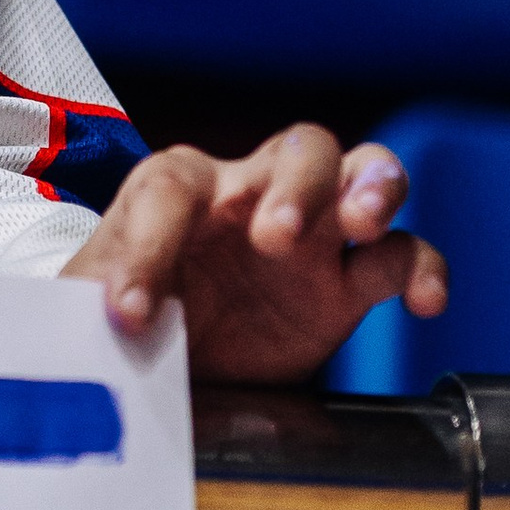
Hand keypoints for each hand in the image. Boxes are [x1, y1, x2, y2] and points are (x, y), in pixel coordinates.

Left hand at [61, 125, 446, 381]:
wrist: (162, 360)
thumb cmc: (125, 316)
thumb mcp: (91, 311)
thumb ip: (86, 305)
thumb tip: (92, 326)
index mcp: (179, 191)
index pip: (170, 188)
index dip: (146, 246)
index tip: (130, 313)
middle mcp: (252, 195)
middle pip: (299, 149)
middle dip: (296, 185)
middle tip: (275, 239)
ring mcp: (311, 234)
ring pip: (362, 174)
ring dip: (373, 189)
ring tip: (364, 225)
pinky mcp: (347, 283)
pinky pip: (404, 255)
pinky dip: (422, 269)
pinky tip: (423, 301)